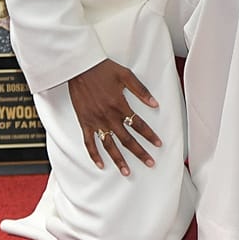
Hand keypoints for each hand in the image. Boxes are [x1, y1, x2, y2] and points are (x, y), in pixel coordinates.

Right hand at [66, 59, 160, 175]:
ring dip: (118, 159)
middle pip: (127, 139)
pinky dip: (94, 154)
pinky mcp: (84, 122)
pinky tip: (101, 164)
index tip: (159, 144)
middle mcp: (108, 116)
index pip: (139, 125)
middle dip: (139, 152)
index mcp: (120, 105)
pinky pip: (89, 142)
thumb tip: (155, 104)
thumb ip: (141, 91)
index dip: (150, 135)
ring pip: (109, 145)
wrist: (79, 67)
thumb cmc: (103, 69)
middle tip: (150, 163)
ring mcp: (95, 121)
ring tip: (127, 172)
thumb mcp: (126, 75)